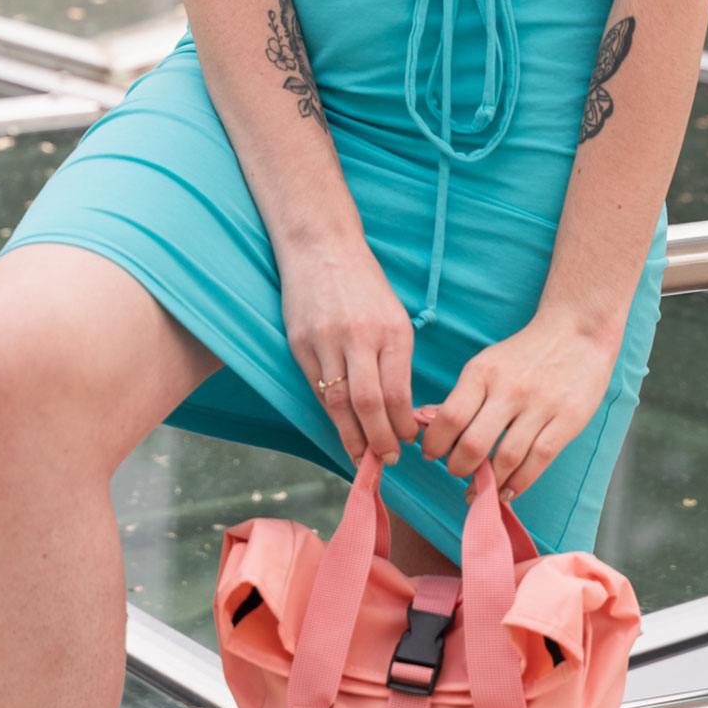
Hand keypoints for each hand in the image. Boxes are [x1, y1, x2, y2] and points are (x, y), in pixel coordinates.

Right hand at [281, 239, 417, 466]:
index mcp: (391, 330)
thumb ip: (396, 359)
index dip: (402, 426)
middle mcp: (360, 337)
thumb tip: (401, 410)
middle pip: (369, 405)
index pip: (398, 393)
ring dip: (351, 436)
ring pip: (339, 403)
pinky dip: (331, 413)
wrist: (322, 246)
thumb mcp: (394, 316)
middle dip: (379, 441)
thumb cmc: (364, 284)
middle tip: (387, 461)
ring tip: (362, 456)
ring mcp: (327, 340)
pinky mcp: (300, 343)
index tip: (407, 443)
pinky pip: (317, 388)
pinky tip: (340, 426)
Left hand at [416, 313, 618, 502]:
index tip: (431, 454)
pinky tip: (507, 491)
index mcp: (483, 373)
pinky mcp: (567, 420)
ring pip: (507, 458)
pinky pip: (539, 460)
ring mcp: (541, 406)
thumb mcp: (487, 365)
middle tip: (457, 471)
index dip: (435, 444)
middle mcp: (510, 389)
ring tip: (480, 488)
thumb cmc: (525, 353)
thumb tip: (424, 422)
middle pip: (474, 443)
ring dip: (488, 482)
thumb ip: (461, 397)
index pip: (450, 417)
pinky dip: (519, 483)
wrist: (577, 331)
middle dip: (458, 467)